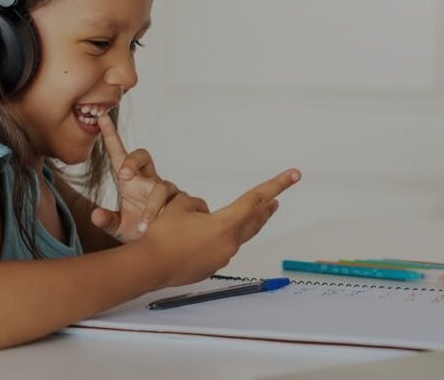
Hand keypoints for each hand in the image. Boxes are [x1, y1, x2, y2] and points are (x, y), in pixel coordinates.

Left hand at [90, 113, 176, 241]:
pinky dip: (169, 215)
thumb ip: (107, 221)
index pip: (120, 155)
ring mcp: (168, 190)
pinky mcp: (184, 202)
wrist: (164, 247)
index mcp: (132, 181)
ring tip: (143, 227)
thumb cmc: (138, 232)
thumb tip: (95, 215)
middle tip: (123, 175)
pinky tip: (165, 226)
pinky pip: (179, 203)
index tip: (101, 118)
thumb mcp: (119, 228)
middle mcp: (150, 180)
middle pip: (144, 155)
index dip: (111, 136)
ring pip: (162, 187)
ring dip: (151, 207)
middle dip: (133, 161)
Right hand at [141, 168, 301, 287]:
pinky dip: (218, 240)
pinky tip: (202, 238)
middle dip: (265, 210)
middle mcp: (229, 243)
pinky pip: (220, 249)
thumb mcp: (179, 206)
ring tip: (234, 216)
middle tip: (276, 200)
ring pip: (236, 237)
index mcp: (226, 224)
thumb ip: (197, 204)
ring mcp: (221, 258)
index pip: (256, 199)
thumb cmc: (163, 235)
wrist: (149, 266)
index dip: (276, 184)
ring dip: (237, 225)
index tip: (293, 175)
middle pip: (254, 222)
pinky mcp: (210, 268)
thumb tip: (205, 213)